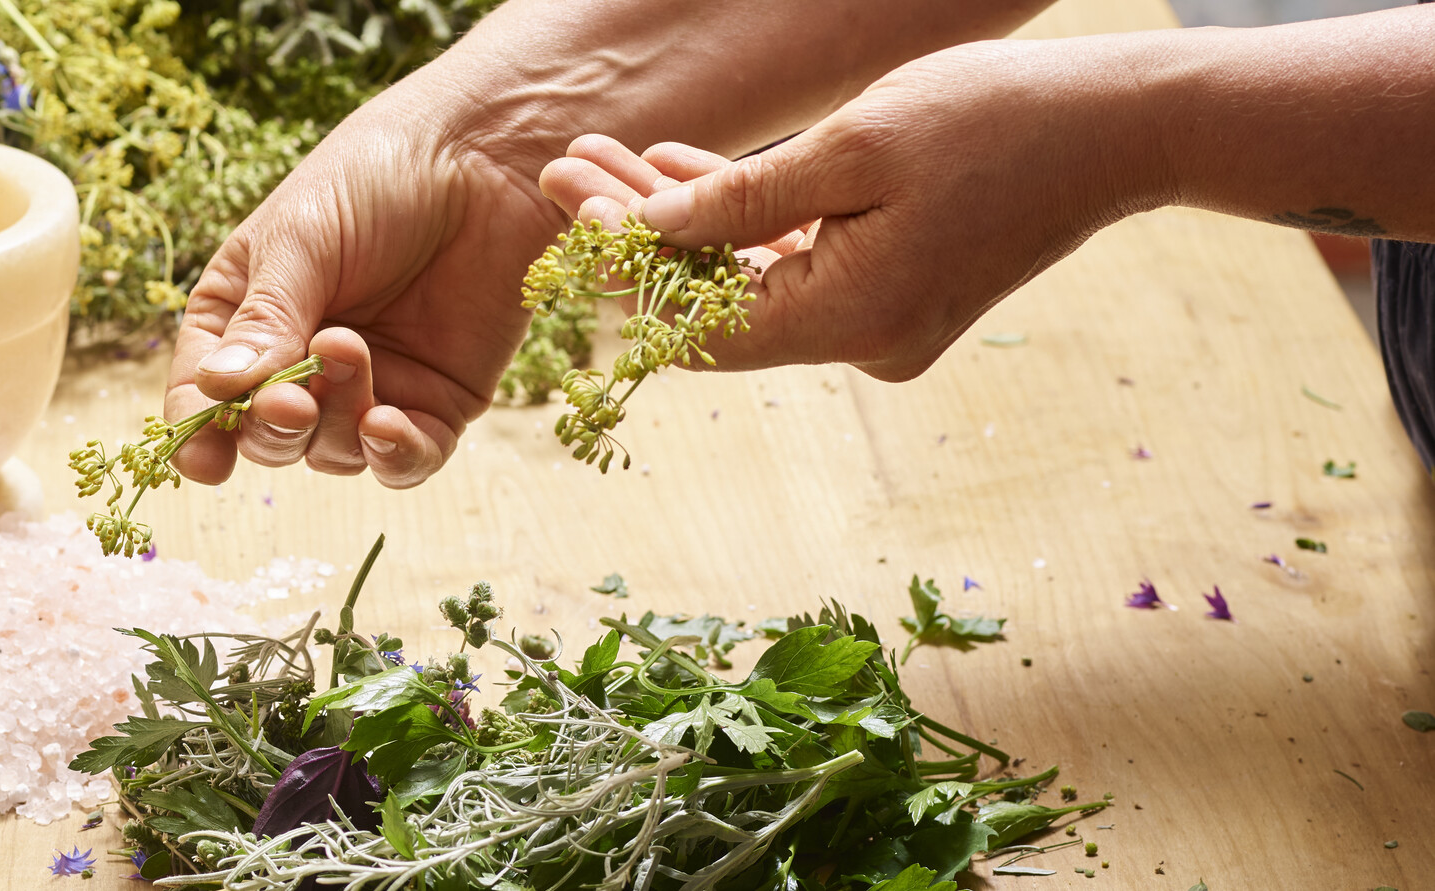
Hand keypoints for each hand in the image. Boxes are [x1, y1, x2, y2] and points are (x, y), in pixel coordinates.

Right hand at [163, 89, 567, 489]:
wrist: (484, 155)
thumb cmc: (376, 176)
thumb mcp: (302, 238)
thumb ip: (265, 317)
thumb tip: (218, 389)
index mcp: (244, 315)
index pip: (205, 390)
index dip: (200, 429)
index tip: (205, 459)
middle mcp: (300, 361)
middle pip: (268, 435)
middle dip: (273, 428)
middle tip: (291, 400)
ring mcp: (370, 386)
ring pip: (333, 451)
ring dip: (336, 422)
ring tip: (350, 352)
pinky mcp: (436, 402)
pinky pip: (406, 460)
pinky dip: (393, 456)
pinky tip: (386, 426)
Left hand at [544, 38, 1168, 381]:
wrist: (1121, 126)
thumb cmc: (993, 121)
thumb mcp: (851, 149)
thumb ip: (738, 203)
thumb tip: (641, 232)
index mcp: (849, 323)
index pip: (695, 326)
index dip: (622, 268)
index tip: (566, 201)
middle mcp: (861, 345)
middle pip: (713, 303)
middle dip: (636, 233)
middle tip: (563, 166)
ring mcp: (879, 326)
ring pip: (747, 280)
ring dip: (681, 221)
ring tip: (604, 159)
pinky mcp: (895, 295)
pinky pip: (797, 265)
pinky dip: (744, 224)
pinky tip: (683, 169)